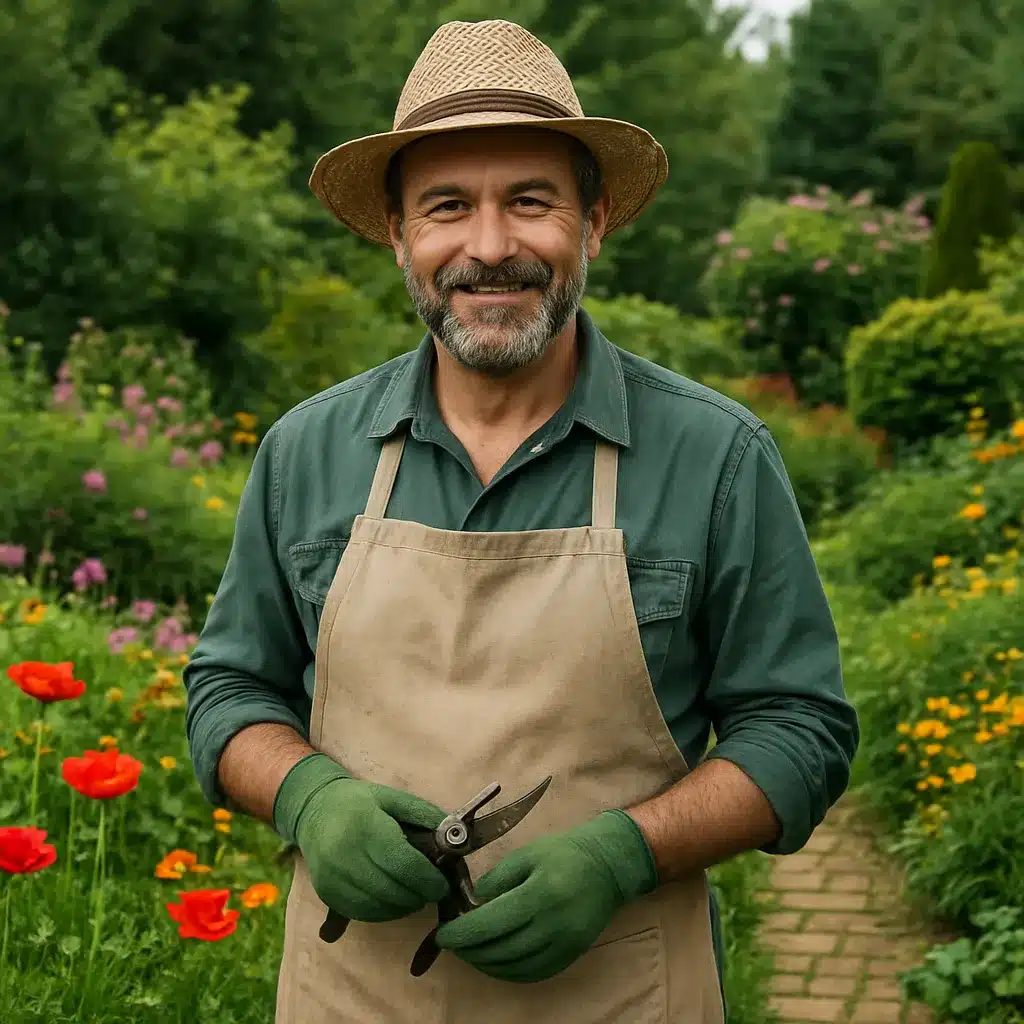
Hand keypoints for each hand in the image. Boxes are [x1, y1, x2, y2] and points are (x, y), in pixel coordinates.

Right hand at [273, 753, 448, 921]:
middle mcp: (346, 855)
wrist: (313, 810)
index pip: (404, 865)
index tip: (441, 885)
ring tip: (412, 893)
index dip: (428, 881)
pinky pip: (361, 914)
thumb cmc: (358, 803)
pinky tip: (392, 899)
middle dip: (418, 895)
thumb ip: (423, 815)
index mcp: (367, 827)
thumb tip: (453, 836)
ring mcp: (333, 878)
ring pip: (378, 908)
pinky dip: (383, 912)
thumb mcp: (392, 798)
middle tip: (430, 889)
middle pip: (393, 891)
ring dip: (403, 906)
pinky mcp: (326, 894)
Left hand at [435, 809, 657, 982]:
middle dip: (469, 951)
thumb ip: (496, 881)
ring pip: (514, 968)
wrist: (607, 865)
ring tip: (470, 951)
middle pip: (499, 951)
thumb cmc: (564, 854)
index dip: (461, 934)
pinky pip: (533, 973)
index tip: (442, 934)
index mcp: (540, 894)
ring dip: (485, 964)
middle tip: (452, 943)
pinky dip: (508, 972)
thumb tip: (469, 906)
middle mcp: (553, 925)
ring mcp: (564, 945)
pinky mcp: (571, 955)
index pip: (490, 924)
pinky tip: (495, 961)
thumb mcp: (526, 855)